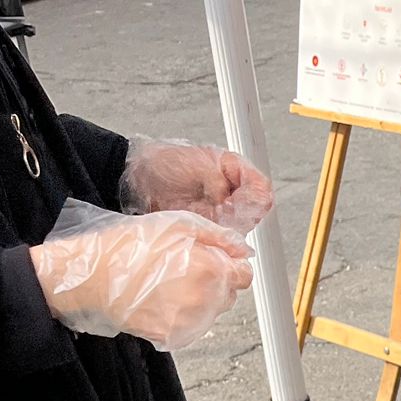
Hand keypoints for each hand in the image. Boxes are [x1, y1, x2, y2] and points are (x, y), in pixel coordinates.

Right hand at [30, 200, 253, 350]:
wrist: (90, 276)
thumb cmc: (129, 246)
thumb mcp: (178, 225)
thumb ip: (218, 237)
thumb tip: (244, 250)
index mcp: (211, 270)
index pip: (244, 276)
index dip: (230, 265)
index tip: (213, 261)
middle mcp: (206, 299)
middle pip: (228, 294)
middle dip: (213, 282)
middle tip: (181, 269)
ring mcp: (190, 321)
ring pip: (211, 311)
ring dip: (198, 299)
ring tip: (166, 284)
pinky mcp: (174, 336)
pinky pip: (190, 326)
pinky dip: (181, 315)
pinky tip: (159, 300)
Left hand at [121, 139, 273, 232]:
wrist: (139, 180)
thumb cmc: (165, 163)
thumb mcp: (197, 165)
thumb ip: (219, 182)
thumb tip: (229, 202)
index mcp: (235, 170)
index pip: (262, 189)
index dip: (254, 197)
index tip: (237, 200)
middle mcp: (233, 192)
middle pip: (255, 211)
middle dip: (240, 213)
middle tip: (220, 209)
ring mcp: (224, 210)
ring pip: (243, 226)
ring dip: (229, 225)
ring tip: (209, 215)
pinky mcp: (212, 225)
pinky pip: (226, 236)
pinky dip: (219, 235)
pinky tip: (205, 226)